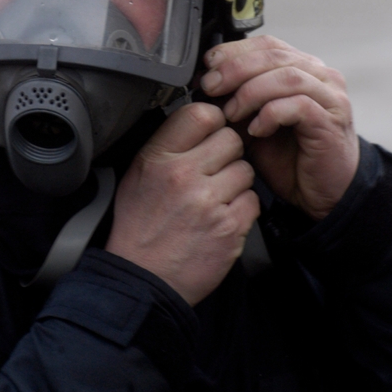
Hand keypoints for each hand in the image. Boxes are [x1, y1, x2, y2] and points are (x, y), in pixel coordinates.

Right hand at [106, 103, 258, 305]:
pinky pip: (253, 201)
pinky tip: (221, 219)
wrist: (143, 278)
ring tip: (214, 199)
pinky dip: (242, 210)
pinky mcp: (229, 228)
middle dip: (226, 154)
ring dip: (235, 183)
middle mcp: (183, 176)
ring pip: (245, 170)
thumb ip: (167, 145)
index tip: (209, 134)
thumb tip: (199, 120)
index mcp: (158, 158)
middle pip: (231, 140)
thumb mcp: (138, 174)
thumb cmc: (140, 227)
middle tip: (212, 172)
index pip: (202, 114)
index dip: (212, 122)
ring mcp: (209, 202)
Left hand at [201, 35, 359, 220]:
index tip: (208, 65)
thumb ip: (235, 100)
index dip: (234, 51)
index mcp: (301, 69)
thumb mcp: (252, 123)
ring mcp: (329, 97)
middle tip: (210, 87)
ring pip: (287, 76)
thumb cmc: (289, 158)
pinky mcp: (331, 122)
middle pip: (274, 56)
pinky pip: (300, 105)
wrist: (321, 193)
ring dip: (250, 91)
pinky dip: (271, 114)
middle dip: (235, 68)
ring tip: (231, 113)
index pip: (267, 44)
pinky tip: (256, 129)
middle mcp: (320, 76)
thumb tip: (205, 84)